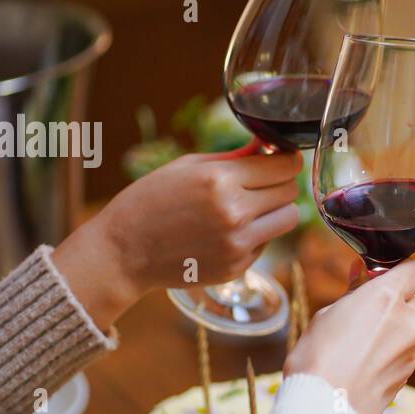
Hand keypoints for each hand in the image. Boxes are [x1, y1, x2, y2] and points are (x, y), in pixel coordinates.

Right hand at [54, 140, 301, 327]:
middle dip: (281, 183)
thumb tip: (270, 146)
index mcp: (220, 180)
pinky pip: (266, 243)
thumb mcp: (188, 166)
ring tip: (252, 207)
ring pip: (288, 219)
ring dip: (276, 210)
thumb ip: (234, 157)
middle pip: (291, 192)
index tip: (283, 159)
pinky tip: (226, 232)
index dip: (287, 160)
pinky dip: (255, 235)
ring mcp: (238, 244)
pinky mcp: (237, 267)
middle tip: (263, 183)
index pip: (284, 166)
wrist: (123, 252)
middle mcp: (234, 213)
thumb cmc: (151, 201)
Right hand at [283, 259, 414, 413]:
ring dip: (389, 332)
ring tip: (355, 347)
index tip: (381, 279)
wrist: (323, 408)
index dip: (400, 272)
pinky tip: (361, 366)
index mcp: (388, 298)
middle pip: (410, 302)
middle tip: (361, 316)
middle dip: (391, 306)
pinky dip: (387, 356)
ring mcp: (411, 351)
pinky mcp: (407, 375)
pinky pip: (401, 355)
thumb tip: (362, 272)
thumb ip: (353, 292)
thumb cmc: (317, 358)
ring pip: (406, 330)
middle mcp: (408, 322)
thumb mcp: (327, 314)